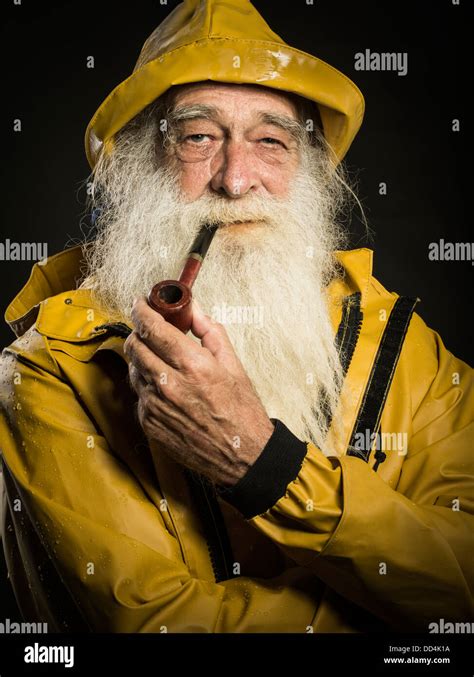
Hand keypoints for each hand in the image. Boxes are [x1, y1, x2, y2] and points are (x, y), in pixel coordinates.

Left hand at [123, 297, 274, 486]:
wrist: (243, 457)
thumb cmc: (241, 412)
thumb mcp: (233, 365)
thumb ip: (210, 332)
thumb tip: (194, 310)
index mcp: (192, 365)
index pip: (152, 327)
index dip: (141, 309)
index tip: (141, 303)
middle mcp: (169, 384)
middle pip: (134, 345)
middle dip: (139, 331)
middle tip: (150, 329)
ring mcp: (155, 406)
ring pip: (133, 368)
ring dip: (142, 358)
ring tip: (162, 359)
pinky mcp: (149, 423)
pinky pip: (138, 394)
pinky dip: (147, 384)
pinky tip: (166, 386)